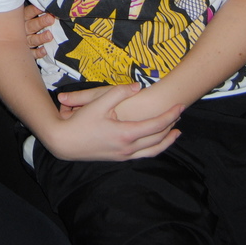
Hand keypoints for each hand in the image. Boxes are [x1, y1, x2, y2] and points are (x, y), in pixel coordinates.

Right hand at [22, 3, 53, 58]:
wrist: (6, 41)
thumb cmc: (20, 24)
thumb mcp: (22, 15)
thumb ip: (33, 10)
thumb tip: (45, 3)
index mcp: (21, 19)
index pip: (28, 13)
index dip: (35, 10)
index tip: (43, 7)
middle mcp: (22, 30)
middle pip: (31, 26)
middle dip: (41, 22)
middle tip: (50, 19)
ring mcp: (24, 42)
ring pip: (32, 40)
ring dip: (41, 38)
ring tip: (50, 35)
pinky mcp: (26, 52)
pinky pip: (32, 53)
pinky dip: (38, 52)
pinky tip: (45, 50)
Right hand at [45, 83, 181, 161]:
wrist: (64, 143)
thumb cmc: (79, 122)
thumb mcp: (97, 102)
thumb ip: (119, 92)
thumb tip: (138, 86)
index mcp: (126, 133)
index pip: (157, 125)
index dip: (170, 115)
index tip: (180, 106)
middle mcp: (128, 147)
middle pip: (159, 139)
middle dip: (171, 126)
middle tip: (180, 114)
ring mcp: (124, 155)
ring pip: (153, 150)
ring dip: (167, 141)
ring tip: (176, 133)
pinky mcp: (118, 158)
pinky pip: (143, 155)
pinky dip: (154, 148)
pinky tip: (155, 142)